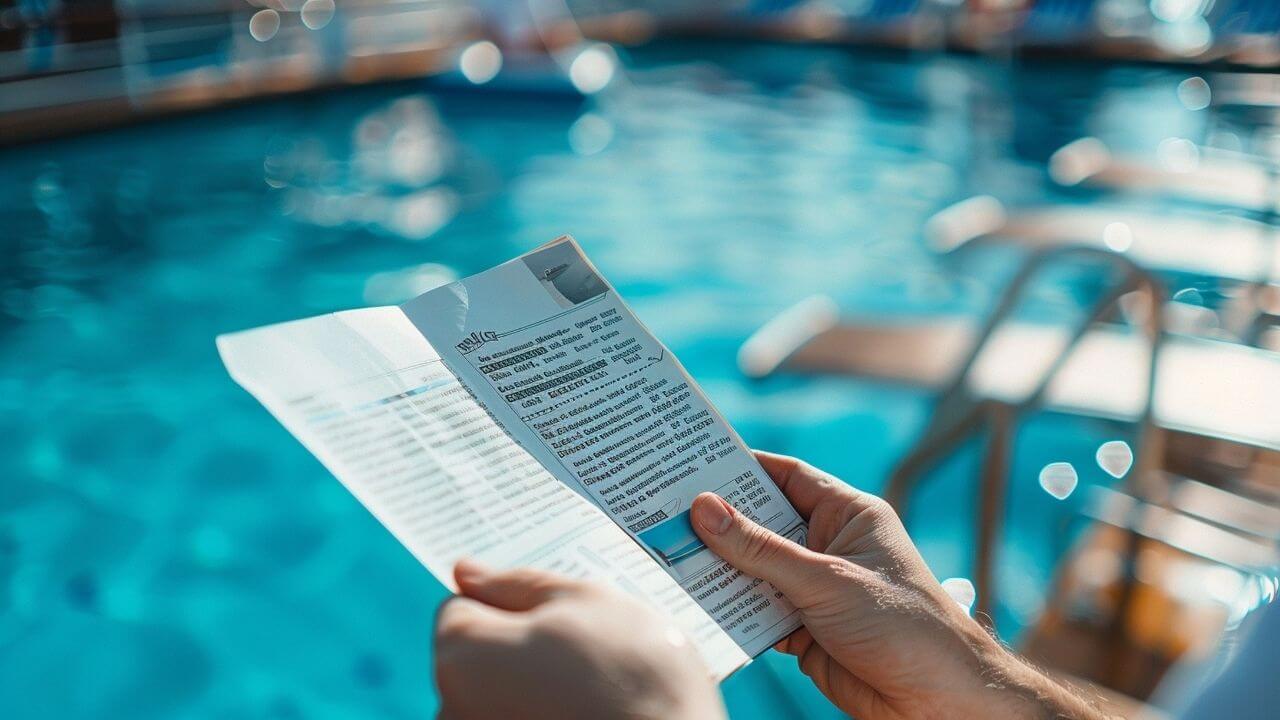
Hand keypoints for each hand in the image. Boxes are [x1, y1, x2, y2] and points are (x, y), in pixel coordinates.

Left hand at [433, 561, 726, 719]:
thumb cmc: (637, 676)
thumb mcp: (584, 601)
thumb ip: (517, 585)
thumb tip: (465, 571)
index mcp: (461, 656)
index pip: (460, 609)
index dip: (510, 602)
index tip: (555, 614)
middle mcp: (452, 710)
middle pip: (476, 658)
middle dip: (520, 647)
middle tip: (587, 648)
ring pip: (499, 696)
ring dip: (535, 687)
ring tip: (596, 690)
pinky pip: (519, 719)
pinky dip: (543, 715)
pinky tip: (589, 715)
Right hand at [691, 451, 1109, 719]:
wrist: (940, 701)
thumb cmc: (904, 625)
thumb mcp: (826, 580)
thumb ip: (761, 549)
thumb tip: (704, 510)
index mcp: (848, 514)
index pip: (786, 476)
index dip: (741, 468)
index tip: (692, 462)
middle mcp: (830, 545)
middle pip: (763, 523)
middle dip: (719, 522)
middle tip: (663, 511)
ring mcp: (816, 588)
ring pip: (754, 569)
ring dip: (719, 569)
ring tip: (666, 555)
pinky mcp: (804, 629)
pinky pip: (757, 610)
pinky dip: (730, 610)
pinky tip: (695, 603)